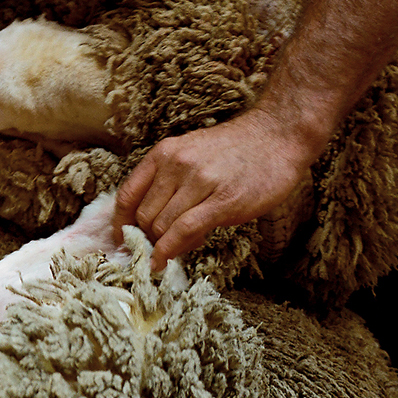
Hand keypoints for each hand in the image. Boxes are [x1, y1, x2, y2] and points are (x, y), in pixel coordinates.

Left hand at [114, 111, 315, 269]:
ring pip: (161, 226)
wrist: (277, 136)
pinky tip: (164, 262)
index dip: (119, 223)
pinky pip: (183, 231)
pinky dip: (168, 251)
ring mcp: (198, 182)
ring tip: (180, 247)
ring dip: (163, 245)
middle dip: (147, 238)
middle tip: (160, 247)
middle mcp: (176, 165)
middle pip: (143, 216)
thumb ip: (168, 182)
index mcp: (163, 153)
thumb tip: (150, 223)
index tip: (121, 240)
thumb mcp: (190, 154)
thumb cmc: (235, 150)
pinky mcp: (222, 201)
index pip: (127, 195)